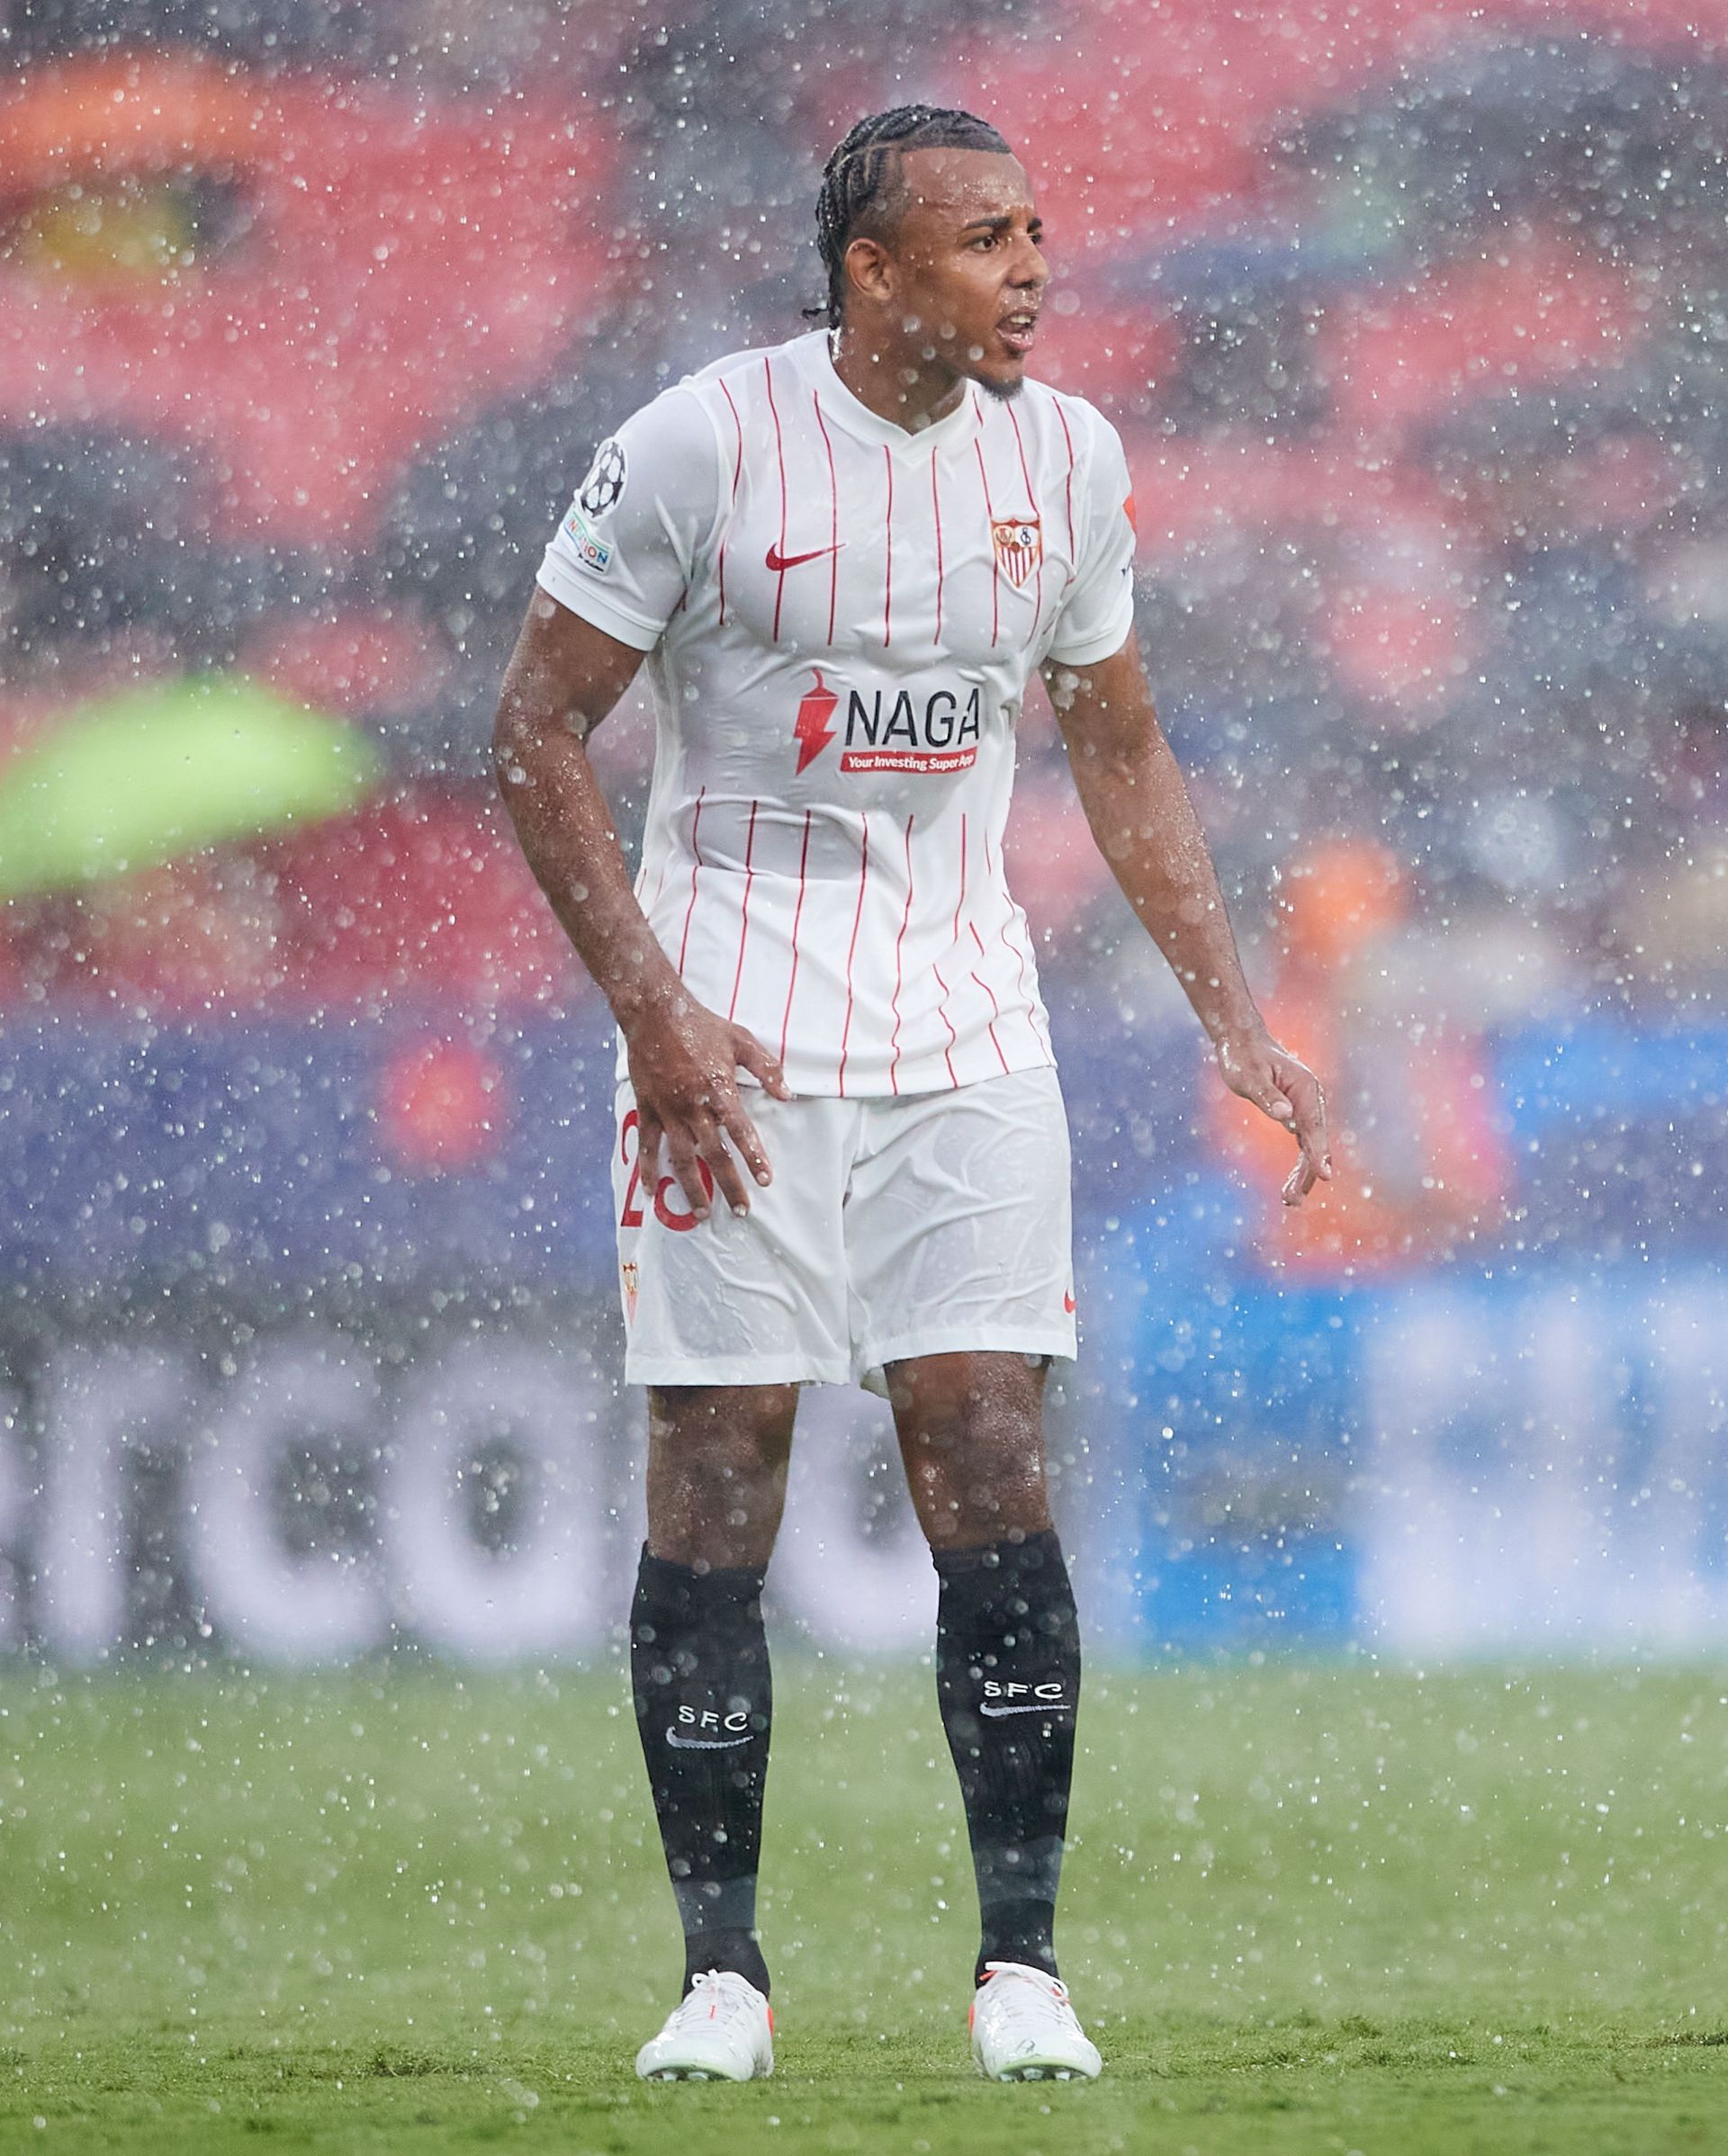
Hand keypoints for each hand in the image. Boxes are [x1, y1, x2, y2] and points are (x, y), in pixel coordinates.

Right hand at [623, 991, 791, 1221]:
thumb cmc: (702, 1025)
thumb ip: (767, 1069)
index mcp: (719, 1089)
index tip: (766, 1179)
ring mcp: (668, 1110)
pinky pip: (648, 1145)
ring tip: (703, 1213)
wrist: (654, 1012)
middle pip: (714, 1154)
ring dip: (692, 1188)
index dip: (754, 1157)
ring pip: (681, 1158)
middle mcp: (694, 1106)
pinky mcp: (647, 1108)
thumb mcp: (741, 1040)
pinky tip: (652, 1192)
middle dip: (729, 1184)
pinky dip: (649, 1169)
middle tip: (742, 1210)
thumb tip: (789, 1095)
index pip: (741, 1131)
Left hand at [1216, 1029, 1331, 1207]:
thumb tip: (1285, 1115)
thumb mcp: (1249, 1076)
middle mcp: (1312, 1100)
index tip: (1326, 1174)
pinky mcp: (1296, 1115)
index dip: (1319, 1152)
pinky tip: (1293, 1185)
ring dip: (1303, 1174)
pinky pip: (1303, 1144)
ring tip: (1290, 1201)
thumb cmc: (1244, 1057)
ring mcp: (1306, 1108)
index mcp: (1306, 1090)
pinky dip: (1300, 1164)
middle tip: (1291, 1200)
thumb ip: (1267, 1096)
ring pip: (1310, 1147)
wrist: (1243, 1042)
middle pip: (1315, 1142)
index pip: (1315, 1127)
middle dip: (1307, 1173)